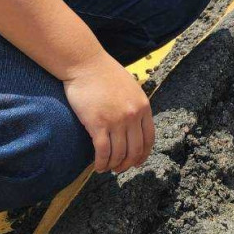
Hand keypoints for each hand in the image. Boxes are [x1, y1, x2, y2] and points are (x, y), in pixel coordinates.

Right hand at [63, 53, 154, 173]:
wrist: (85, 63)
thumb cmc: (104, 73)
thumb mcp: (130, 87)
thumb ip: (134, 104)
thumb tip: (134, 123)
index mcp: (143, 106)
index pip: (149, 138)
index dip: (143, 155)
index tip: (136, 163)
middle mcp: (133, 115)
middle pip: (135, 150)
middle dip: (127, 164)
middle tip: (119, 169)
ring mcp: (116, 121)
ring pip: (119, 154)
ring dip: (113, 166)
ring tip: (106, 168)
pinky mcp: (98, 124)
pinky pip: (103, 152)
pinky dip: (101, 163)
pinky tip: (97, 166)